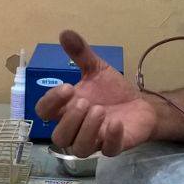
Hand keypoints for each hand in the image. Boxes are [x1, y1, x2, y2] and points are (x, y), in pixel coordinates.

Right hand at [34, 30, 157, 156]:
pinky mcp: (114, 147)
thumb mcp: (96, 69)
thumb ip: (80, 54)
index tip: (67, 87)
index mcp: (66, 109)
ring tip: (99, 110)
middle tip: (84, 102)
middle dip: (69, 120)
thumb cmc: (112, 91)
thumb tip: (65, 33)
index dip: (50, 102)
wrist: (140, 104)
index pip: (44, 112)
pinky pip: (108, 151)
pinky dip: (111, 138)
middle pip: (59, 137)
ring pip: (79, 149)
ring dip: (86, 130)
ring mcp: (95, 141)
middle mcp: (76, 129)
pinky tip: (117, 123)